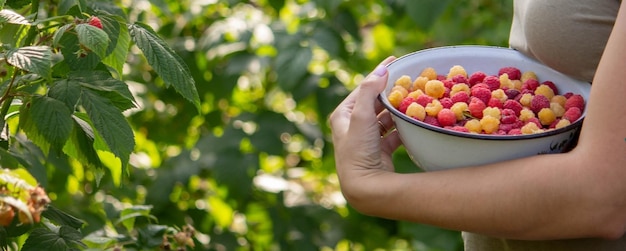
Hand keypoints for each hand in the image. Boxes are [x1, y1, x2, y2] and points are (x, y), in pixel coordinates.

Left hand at [329, 56, 402, 199]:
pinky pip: (393, 134)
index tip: (396, 60)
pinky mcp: (379, 151)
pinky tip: (415, 122)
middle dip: (392, 91)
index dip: (379, 73)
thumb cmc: (358, 149)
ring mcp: (366, 139)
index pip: (363, 88)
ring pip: (386, 118)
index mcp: (342, 115)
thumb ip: (370, 91)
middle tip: (410, 79)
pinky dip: (403, 128)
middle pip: (375, 102)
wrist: (364, 187)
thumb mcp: (361, 116)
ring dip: (399, 110)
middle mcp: (352, 126)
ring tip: (416, 99)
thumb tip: (381, 70)